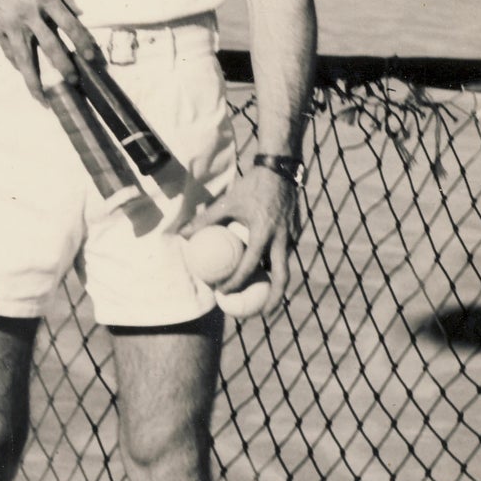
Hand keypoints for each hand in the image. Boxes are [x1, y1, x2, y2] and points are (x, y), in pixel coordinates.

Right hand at [0, 0, 96, 103]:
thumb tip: (79, 13)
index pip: (70, 25)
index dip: (82, 42)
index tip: (91, 58)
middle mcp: (30, 15)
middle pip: (51, 47)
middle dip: (64, 67)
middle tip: (74, 81)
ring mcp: (11, 26)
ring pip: (25, 59)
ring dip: (35, 81)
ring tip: (43, 99)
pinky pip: (10, 54)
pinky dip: (19, 67)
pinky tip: (26, 77)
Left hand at [190, 164, 298, 316]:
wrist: (281, 167)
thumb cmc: (252, 185)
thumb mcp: (227, 202)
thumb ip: (206, 220)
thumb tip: (184, 234)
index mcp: (263, 234)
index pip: (250, 266)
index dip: (237, 283)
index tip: (224, 293)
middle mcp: (281, 239)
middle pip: (282, 278)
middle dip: (274, 299)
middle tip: (261, 313)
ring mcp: (292, 236)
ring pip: (285, 266)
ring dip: (275, 282)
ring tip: (263, 295)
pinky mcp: (296, 231)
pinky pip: (286, 253)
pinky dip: (276, 264)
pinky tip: (266, 267)